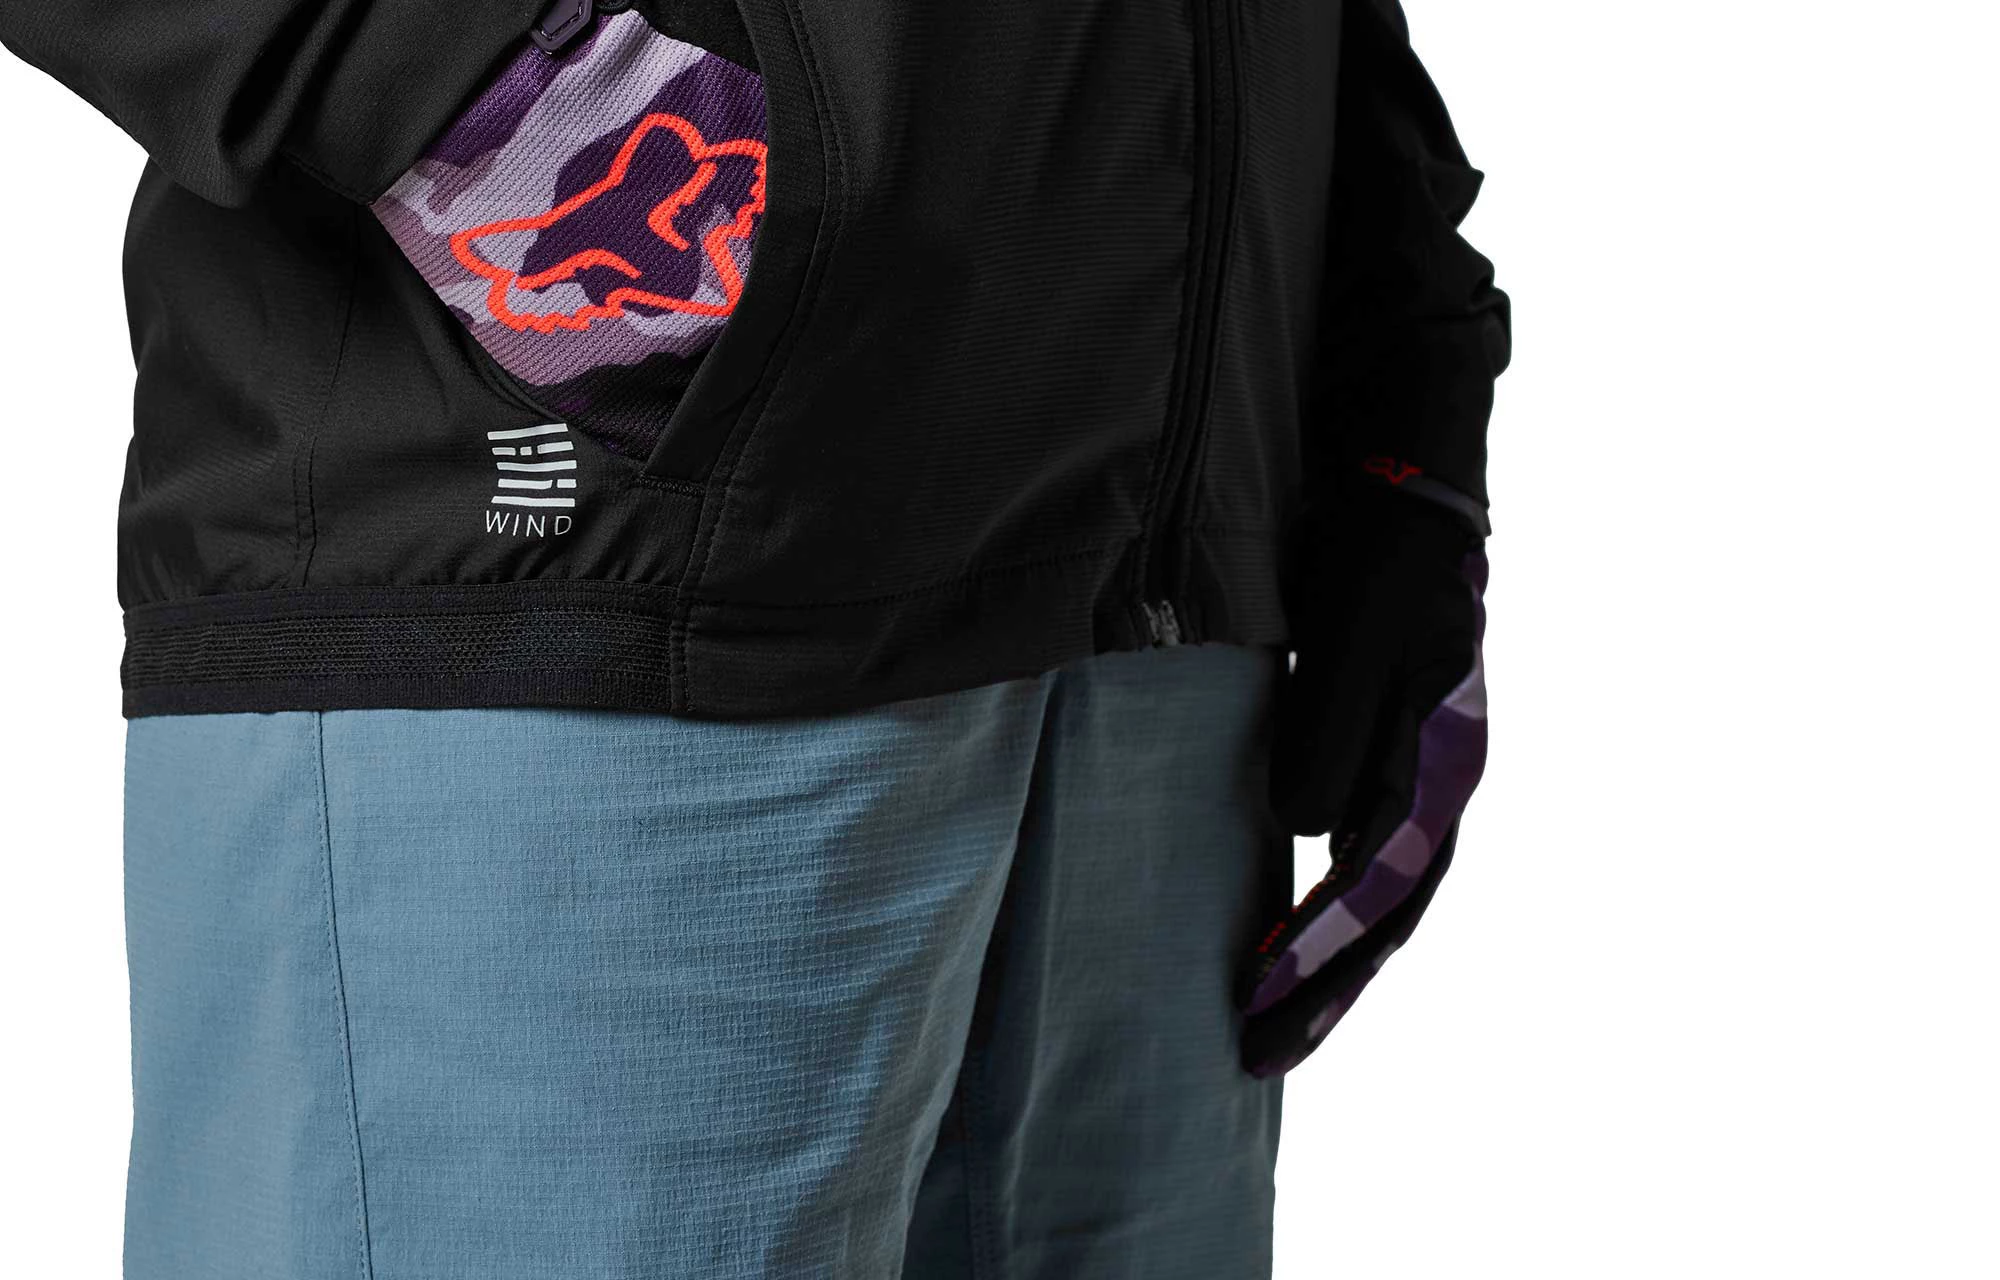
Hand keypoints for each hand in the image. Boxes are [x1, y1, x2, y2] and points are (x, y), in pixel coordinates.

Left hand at [1242, 483, 1487, 1076]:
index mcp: (1439, 767)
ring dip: (1329, 968)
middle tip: (1259, 1059)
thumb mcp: (1350, 642)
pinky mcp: (1392, 759)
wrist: (1407, 490)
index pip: (1377, 889)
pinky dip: (1331, 914)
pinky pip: (1367, 861)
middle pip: (1389, 919)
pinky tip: (1289, 939)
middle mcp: (1441, 786)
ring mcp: (1422, 776)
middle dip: (1325, 993)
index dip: (1318, 951)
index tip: (1256, 1003)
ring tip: (1271, 1026)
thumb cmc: (1376, 561)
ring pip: (1383, 902)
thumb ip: (1326, 737)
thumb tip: (1304, 832)